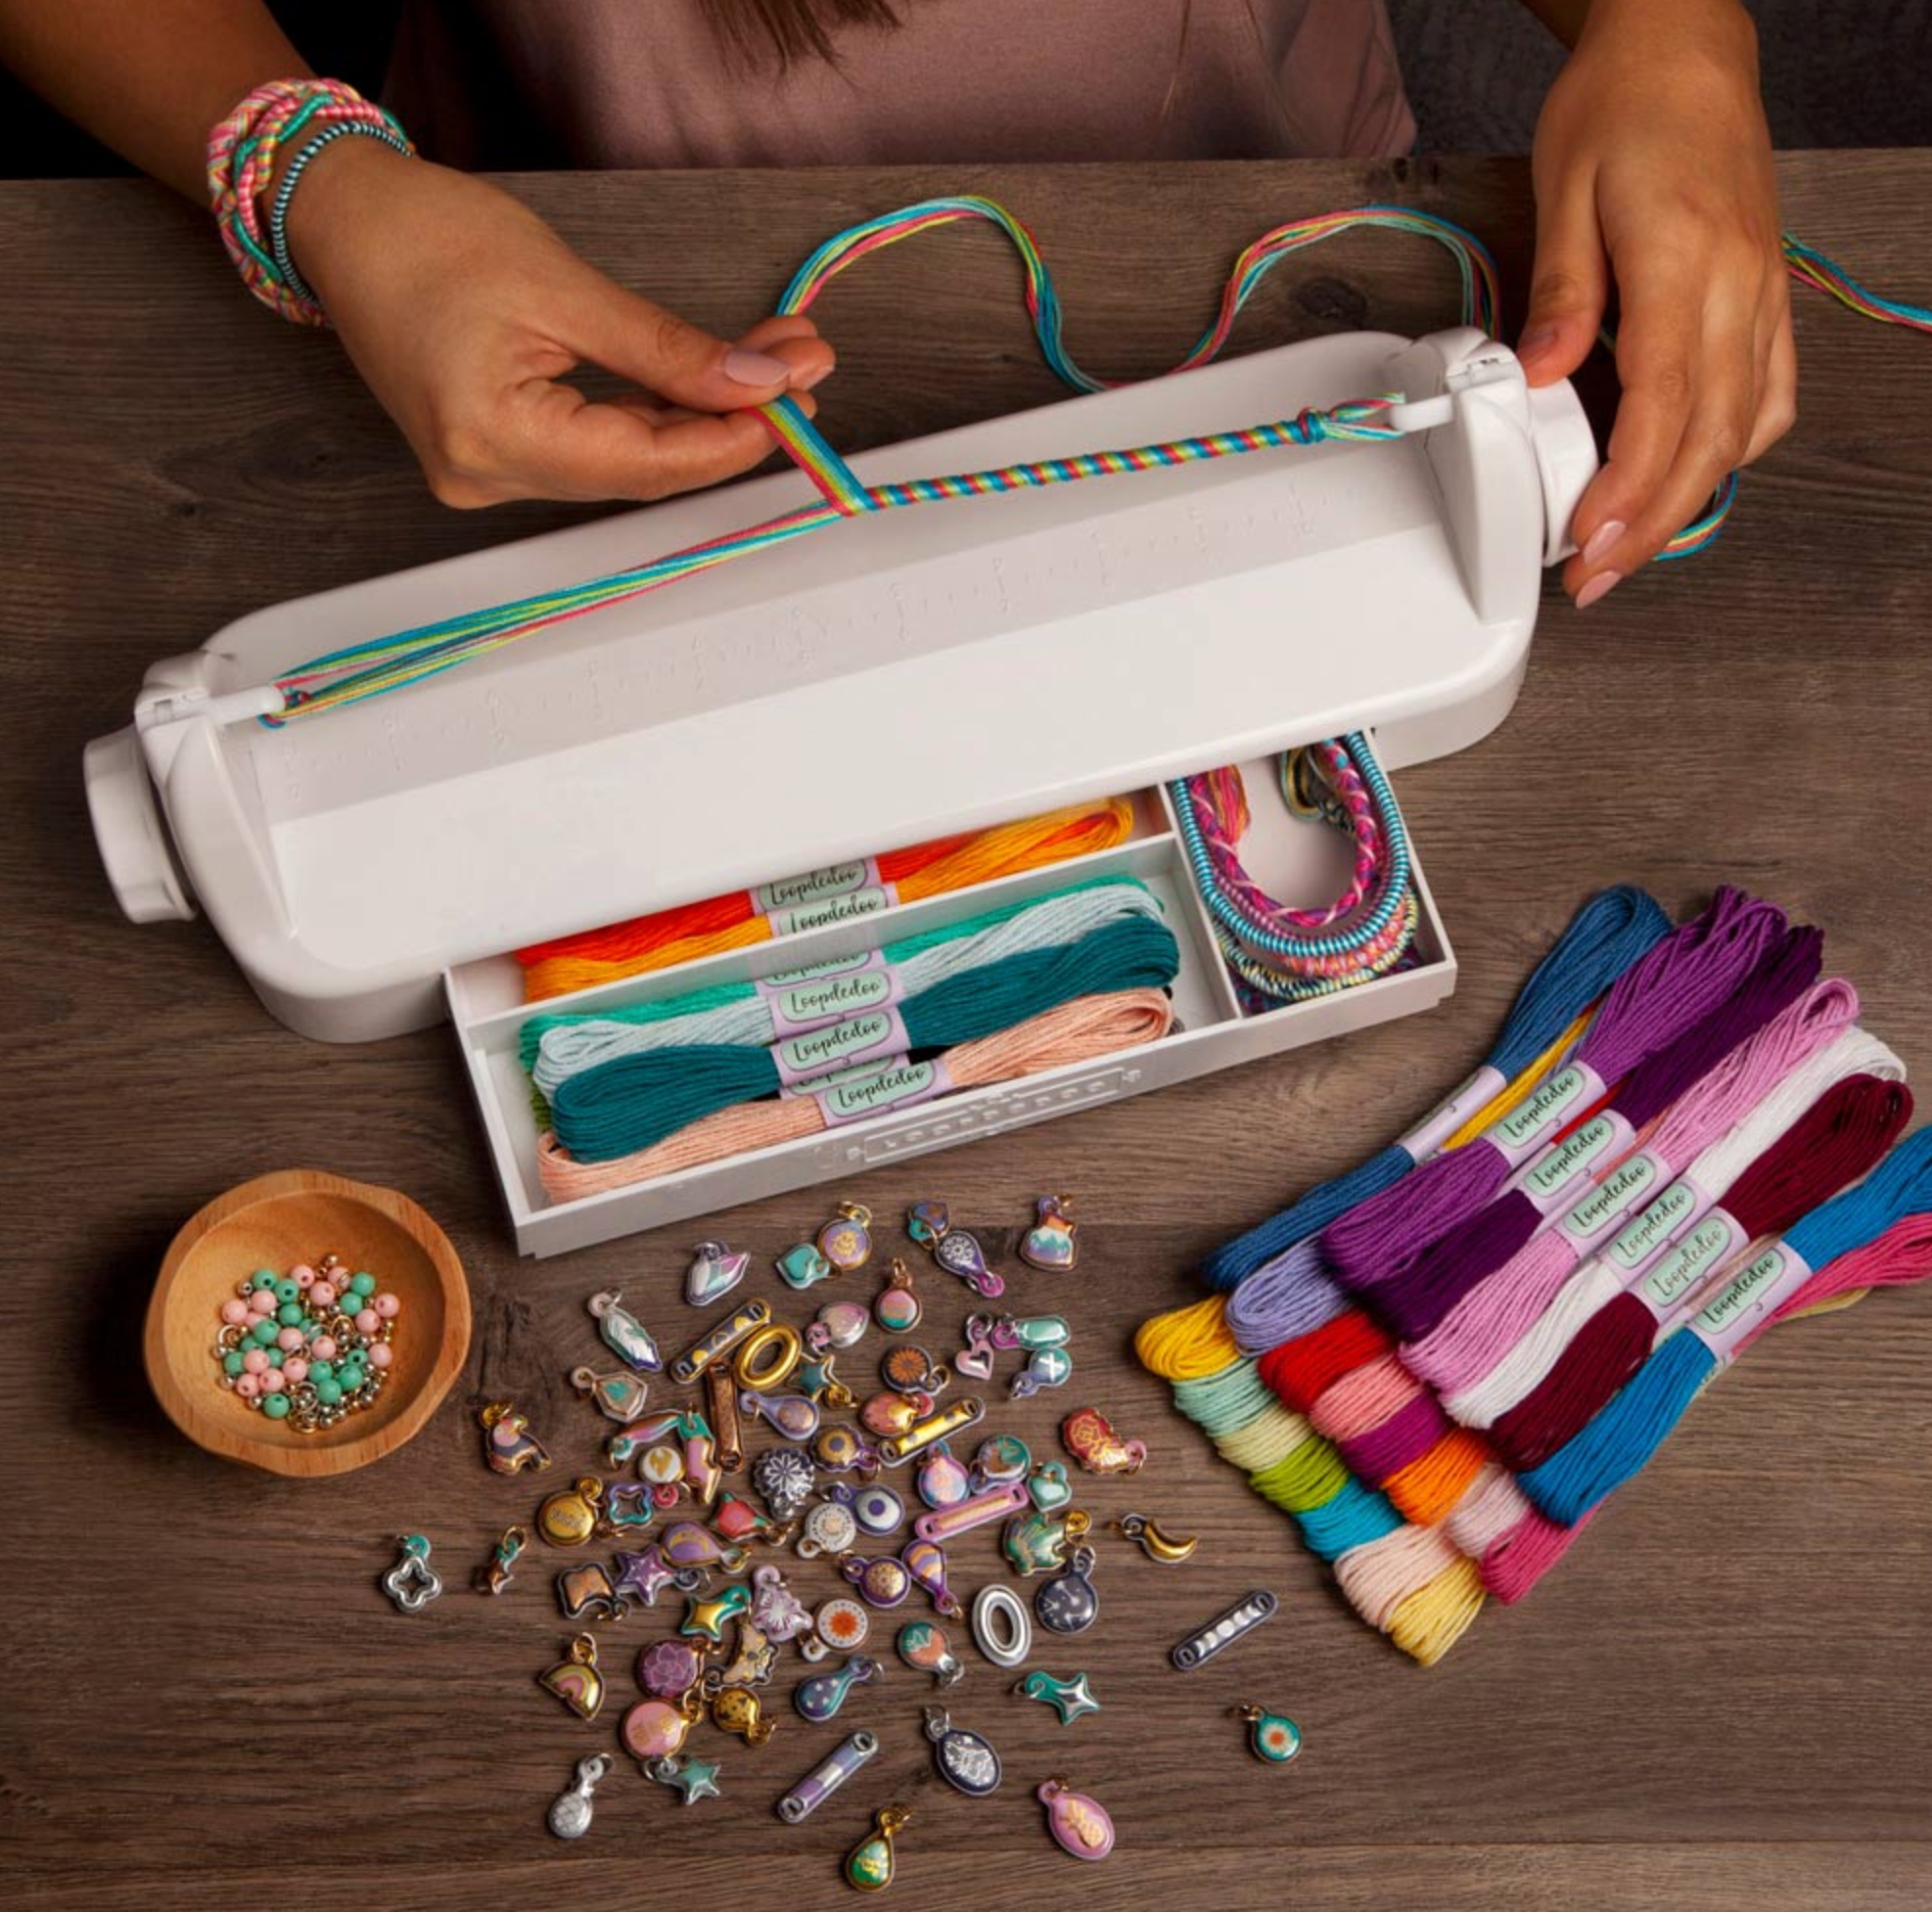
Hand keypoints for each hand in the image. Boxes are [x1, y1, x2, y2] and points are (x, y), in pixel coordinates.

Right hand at [286, 140, 833, 505]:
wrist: (343, 222)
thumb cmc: (426, 236)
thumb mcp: (564, 287)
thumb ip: (665, 351)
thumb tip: (756, 385)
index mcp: (490, 438)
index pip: (643, 465)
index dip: (730, 439)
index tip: (794, 400)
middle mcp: (485, 477)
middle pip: (640, 470)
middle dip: (727, 422)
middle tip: (801, 371)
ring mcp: (487, 474)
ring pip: (623, 463)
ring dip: (699, 419)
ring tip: (771, 367)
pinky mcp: (494, 456)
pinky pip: (593, 451)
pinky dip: (653, 418)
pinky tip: (707, 386)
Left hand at [1516, 0, 1793, 603]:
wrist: (1684, 48)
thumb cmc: (1623, 107)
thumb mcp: (1563, 189)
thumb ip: (1557, 292)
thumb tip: (1533, 376)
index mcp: (1684, 260)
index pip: (1661, 404)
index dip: (1628, 487)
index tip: (1590, 540)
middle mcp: (1738, 286)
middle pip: (1708, 438)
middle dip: (1652, 524)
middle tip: (1597, 579)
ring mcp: (1762, 295)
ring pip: (1744, 428)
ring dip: (1690, 501)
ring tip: (1633, 550)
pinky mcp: (1768, 298)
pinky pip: (1770, 394)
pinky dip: (1735, 450)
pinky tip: (1693, 477)